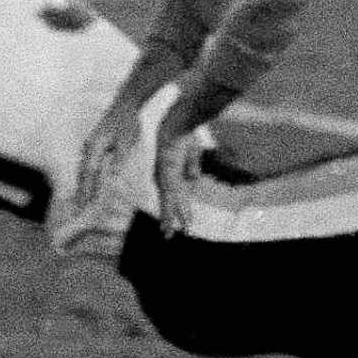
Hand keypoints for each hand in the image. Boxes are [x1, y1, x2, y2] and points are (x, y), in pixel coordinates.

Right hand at [74, 101, 139, 212]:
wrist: (126, 104)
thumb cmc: (129, 123)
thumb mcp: (127, 142)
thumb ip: (119, 160)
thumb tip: (112, 177)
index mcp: (95, 147)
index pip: (88, 174)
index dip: (86, 191)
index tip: (84, 207)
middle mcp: (89, 146)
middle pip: (83, 174)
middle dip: (81, 192)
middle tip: (79, 210)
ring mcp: (90, 144)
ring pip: (84, 169)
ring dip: (83, 185)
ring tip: (81, 202)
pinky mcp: (94, 143)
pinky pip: (88, 163)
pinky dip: (87, 176)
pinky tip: (89, 184)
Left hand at [153, 117, 213, 237]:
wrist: (180, 120)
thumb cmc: (186, 132)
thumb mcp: (193, 152)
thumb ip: (192, 165)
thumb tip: (193, 179)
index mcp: (171, 172)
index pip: (176, 195)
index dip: (178, 209)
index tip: (184, 222)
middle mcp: (165, 176)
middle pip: (169, 201)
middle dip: (170, 218)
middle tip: (168, 236)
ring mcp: (165, 175)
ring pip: (168, 202)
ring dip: (169, 219)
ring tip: (168, 234)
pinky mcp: (167, 173)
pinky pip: (170, 195)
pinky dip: (171, 208)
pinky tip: (172, 218)